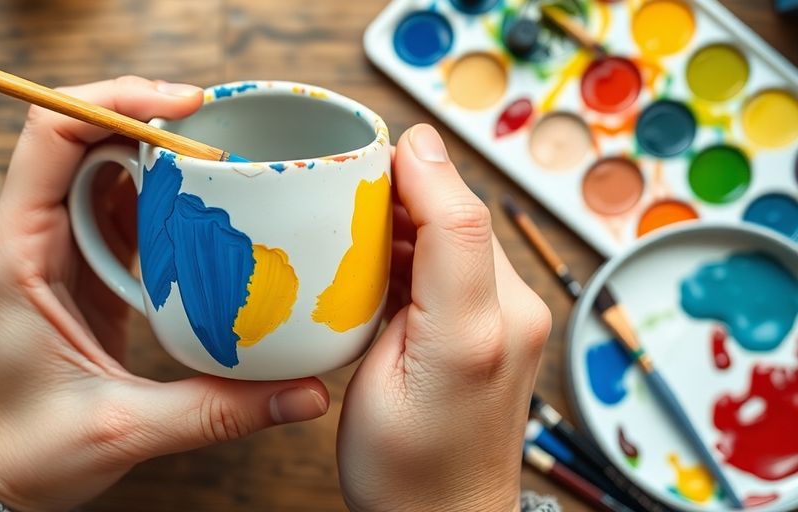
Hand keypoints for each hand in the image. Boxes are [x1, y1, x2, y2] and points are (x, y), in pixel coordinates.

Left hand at [0, 76, 328, 511]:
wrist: (8, 475)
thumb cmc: (38, 452)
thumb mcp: (128, 429)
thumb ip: (219, 410)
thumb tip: (305, 394)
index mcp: (17, 255)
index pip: (50, 137)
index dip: (113, 102)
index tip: (185, 107)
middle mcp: (28, 235)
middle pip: (79, 133)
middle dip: (148, 115)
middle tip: (220, 126)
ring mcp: (55, 245)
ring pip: (102, 161)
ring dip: (158, 148)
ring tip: (223, 152)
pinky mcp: (82, 262)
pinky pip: (120, 201)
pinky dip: (162, 188)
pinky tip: (207, 197)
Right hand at [337, 125, 551, 510]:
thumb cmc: (409, 467)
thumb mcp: (387, 373)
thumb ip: (412, 271)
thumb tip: (416, 174)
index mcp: (487, 319)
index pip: (457, 210)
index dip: (410, 170)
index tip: (358, 151)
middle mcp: (510, 308)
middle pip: (454, 213)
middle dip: (397, 191)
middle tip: (332, 192)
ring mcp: (505, 313)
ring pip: (448, 233)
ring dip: (400, 219)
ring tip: (342, 224)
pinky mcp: (492, 320)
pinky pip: (449, 262)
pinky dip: (410, 250)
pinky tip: (370, 261)